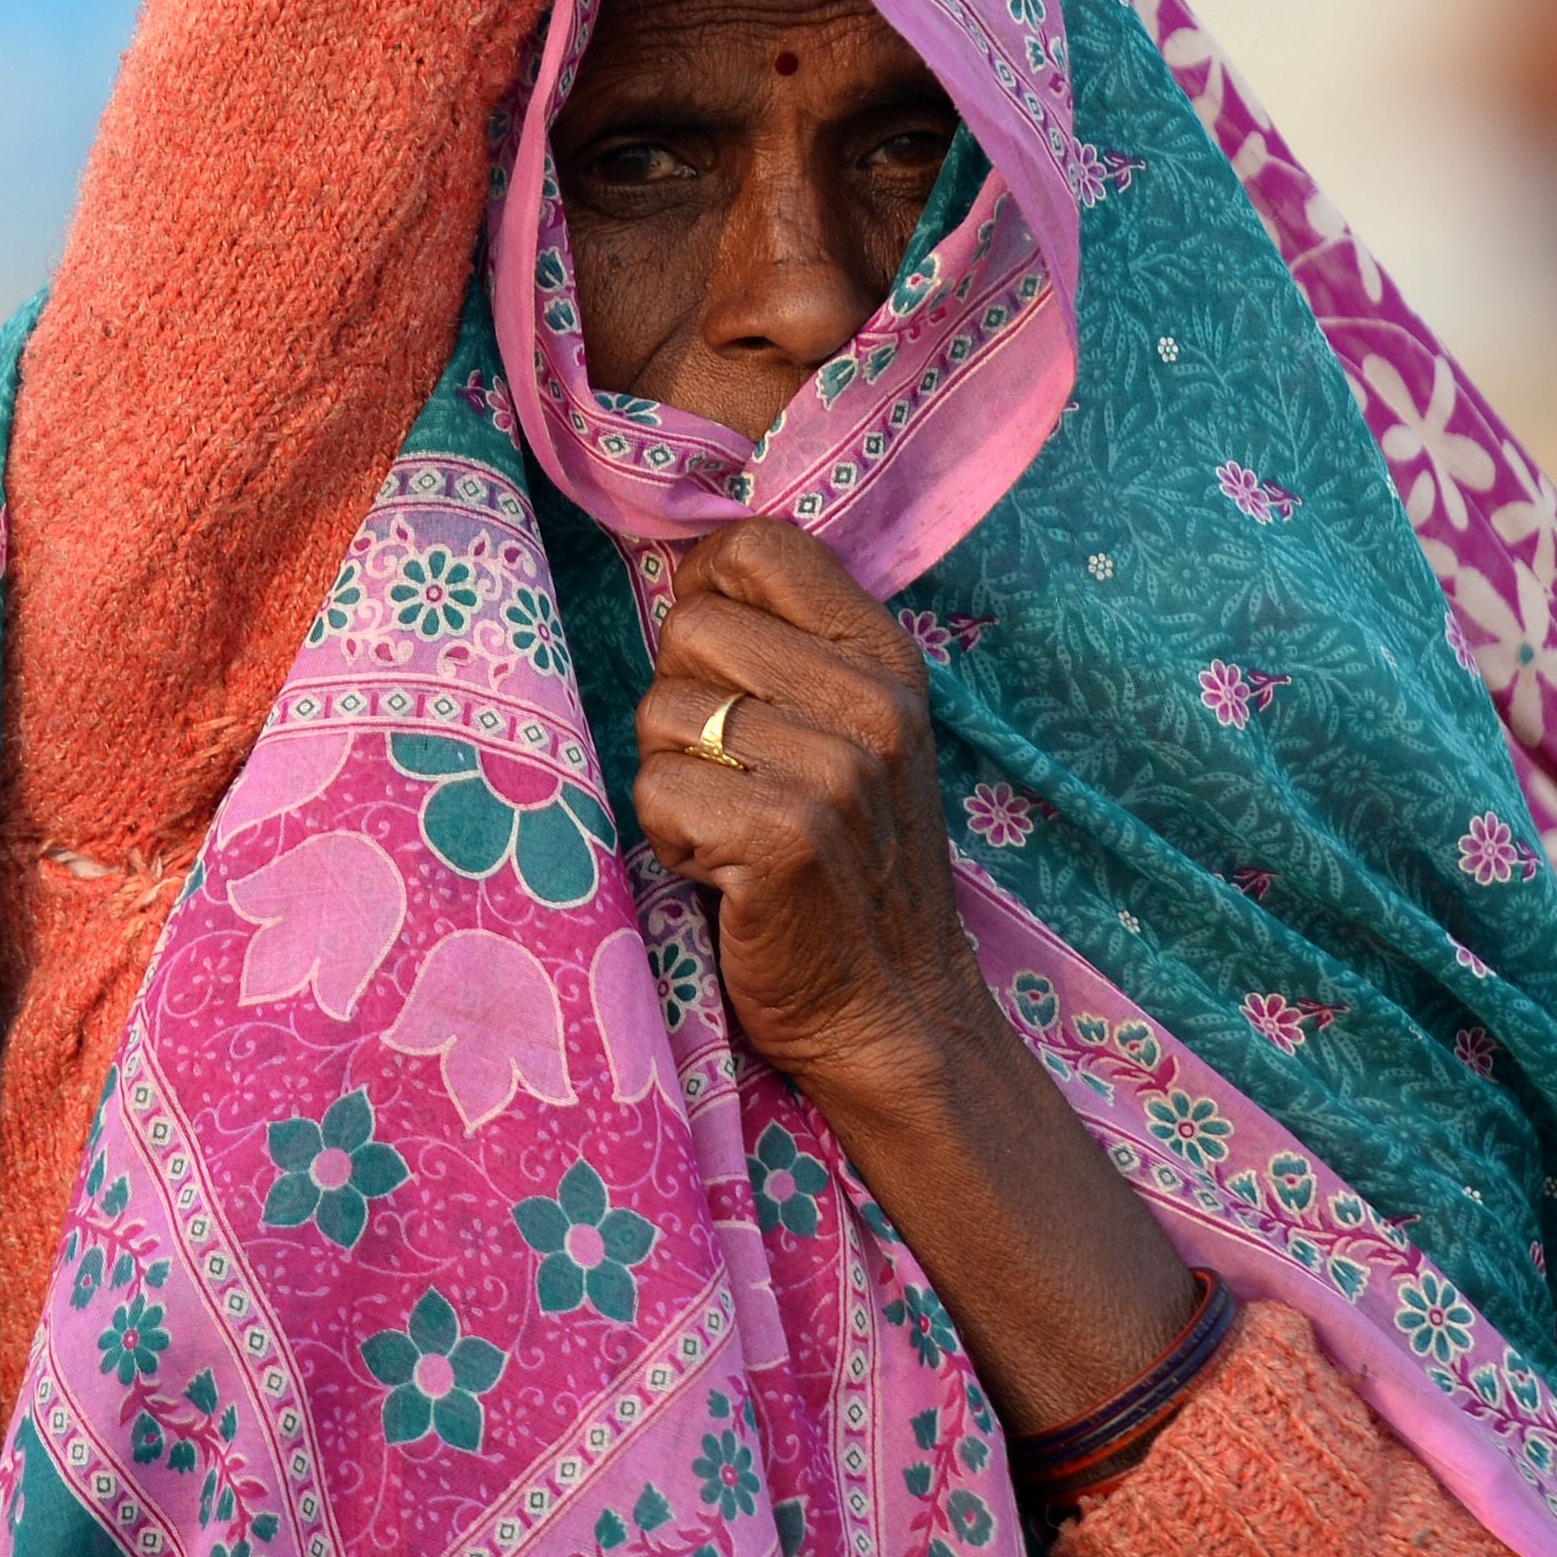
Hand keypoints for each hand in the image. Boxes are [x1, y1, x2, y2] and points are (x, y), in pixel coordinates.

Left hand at [631, 518, 986, 1114]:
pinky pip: (658, 793)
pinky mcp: (782, 840)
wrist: (898, 1011)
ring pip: (660, 712)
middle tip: (731, 775)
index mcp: (887, 657)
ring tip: (729, 828)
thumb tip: (687, 569)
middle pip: (691, 628)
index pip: (759, 545)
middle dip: (680, 702)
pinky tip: (721, 873)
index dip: (705, 588)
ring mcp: (833, 772)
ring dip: (671, 779)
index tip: (712, 658)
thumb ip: (794, 648)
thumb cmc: (855, 866)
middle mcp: (871, 703)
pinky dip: (669, 840)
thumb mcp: (859, 734)